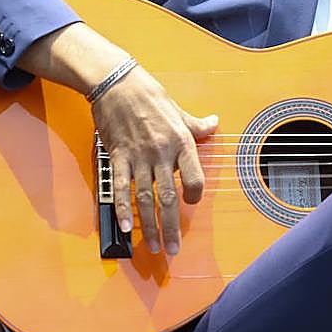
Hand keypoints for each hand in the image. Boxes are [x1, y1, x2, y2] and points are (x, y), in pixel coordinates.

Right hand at [91, 66, 217, 255]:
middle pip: (170, 196)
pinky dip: (122, 208)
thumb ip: (197, 125)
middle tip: (173, 249)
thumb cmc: (150, 95)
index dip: (195, 194)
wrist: (117, 83)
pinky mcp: (118, 157)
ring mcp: (139, 156)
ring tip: (153, 245)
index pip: (195, 177)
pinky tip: (125, 226)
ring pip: (145, 198)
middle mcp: (162, 152)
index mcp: (181, 142)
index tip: (191, 205)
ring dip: (149, 225)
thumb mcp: (180, 110)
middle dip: (172, 226)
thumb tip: (214, 123)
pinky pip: (121, 187)